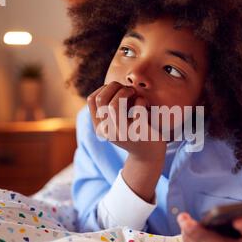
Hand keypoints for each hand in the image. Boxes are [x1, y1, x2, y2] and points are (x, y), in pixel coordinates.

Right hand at [87, 81, 166, 202]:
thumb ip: (109, 108)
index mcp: (100, 127)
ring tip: (135, 93)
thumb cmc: (133, 132)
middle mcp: (108, 131)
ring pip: (114, 105)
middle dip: (115, 86)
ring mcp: (122, 133)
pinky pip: (137, 107)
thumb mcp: (117, 122)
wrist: (149, 155)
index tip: (117, 89)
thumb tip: (110, 85)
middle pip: (101, 99)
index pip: (92, 100)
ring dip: (126, 91)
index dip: (104, 88)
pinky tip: (146, 104)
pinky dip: (141, 100)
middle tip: (128, 88)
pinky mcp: (138, 132)